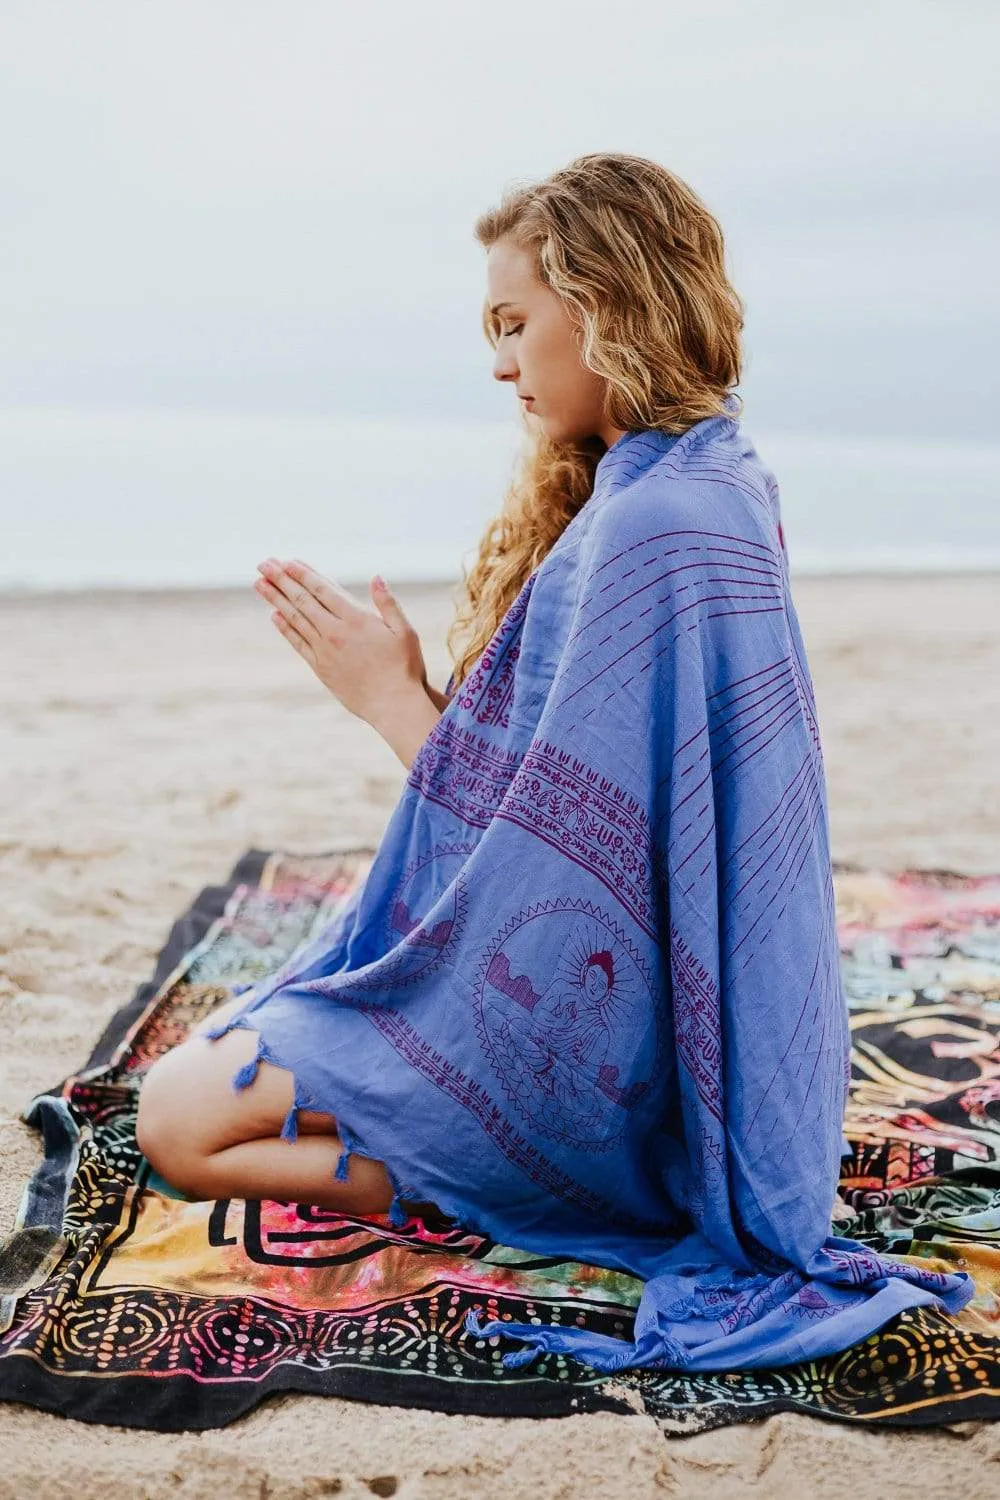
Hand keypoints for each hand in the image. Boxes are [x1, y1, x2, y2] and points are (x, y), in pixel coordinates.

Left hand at [254, 557, 428, 725]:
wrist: (392, 705)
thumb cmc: (404, 668)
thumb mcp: (405, 631)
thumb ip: (388, 603)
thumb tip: (375, 576)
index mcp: (356, 619)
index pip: (323, 589)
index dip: (303, 573)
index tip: (287, 561)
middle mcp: (335, 632)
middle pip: (303, 600)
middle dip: (282, 580)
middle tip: (264, 564)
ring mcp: (325, 651)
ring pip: (295, 619)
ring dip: (276, 599)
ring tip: (259, 584)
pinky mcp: (321, 668)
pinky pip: (298, 643)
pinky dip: (285, 628)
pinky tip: (274, 615)